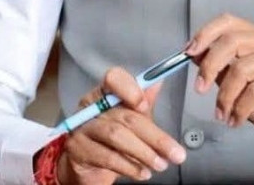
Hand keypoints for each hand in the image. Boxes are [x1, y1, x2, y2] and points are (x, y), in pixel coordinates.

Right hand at [56, 67, 186, 184]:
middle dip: (155, 136)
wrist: (86, 165)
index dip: (130, 89)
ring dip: (144, 153)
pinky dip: (129, 166)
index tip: (145, 105)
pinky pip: (107, 157)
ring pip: (116, 136)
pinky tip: (143, 173)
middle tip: (176, 153)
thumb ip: (143, 103)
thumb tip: (158, 82)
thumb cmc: (110, 139)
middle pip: (124, 116)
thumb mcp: (129, 120)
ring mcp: (81, 128)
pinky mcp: (77, 149)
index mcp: (104, 93)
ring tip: (161, 165)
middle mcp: (90, 107)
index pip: (113, 79)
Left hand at [187, 13, 253, 163]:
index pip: (227, 22)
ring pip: (241, 69)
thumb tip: (193, 54)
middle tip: (200, 88)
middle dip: (209, 66)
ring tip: (222, 113)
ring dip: (225, 97)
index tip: (189, 52)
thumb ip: (219, 67)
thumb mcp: (236, 83)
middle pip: (231, 42)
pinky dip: (240, 109)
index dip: (205, 34)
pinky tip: (236, 119)